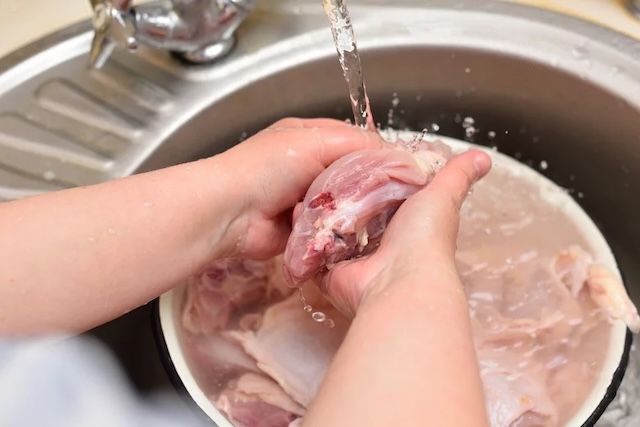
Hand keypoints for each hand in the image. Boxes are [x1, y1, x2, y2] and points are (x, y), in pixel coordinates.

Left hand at [217, 117, 383, 258]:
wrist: (231, 212)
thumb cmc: (268, 167)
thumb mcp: (316, 140)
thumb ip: (358, 144)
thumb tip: (394, 155)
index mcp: (312, 138)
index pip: (357, 143)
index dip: (378, 155)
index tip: (401, 171)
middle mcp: (311, 168)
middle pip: (354, 177)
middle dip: (367, 187)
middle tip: (389, 198)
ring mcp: (308, 201)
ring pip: (347, 206)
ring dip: (352, 212)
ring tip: (365, 215)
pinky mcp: (306, 231)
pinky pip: (333, 231)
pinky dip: (338, 232)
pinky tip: (345, 233)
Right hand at [320, 149, 492, 316]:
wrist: (400, 280)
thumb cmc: (424, 238)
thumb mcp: (441, 196)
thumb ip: (457, 175)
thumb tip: (484, 157)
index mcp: (404, 224)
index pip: (382, 197)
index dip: (371, 180)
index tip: (354, 157)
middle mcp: (379, 243)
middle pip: (354, 214)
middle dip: (340, 197)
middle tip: (322, 172)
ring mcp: (353, 259)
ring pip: (331, 232)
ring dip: (319, 215)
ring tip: (306, 189)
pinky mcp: (330, 271)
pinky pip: (313, 251)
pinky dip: (304, 236)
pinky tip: (296, 213)